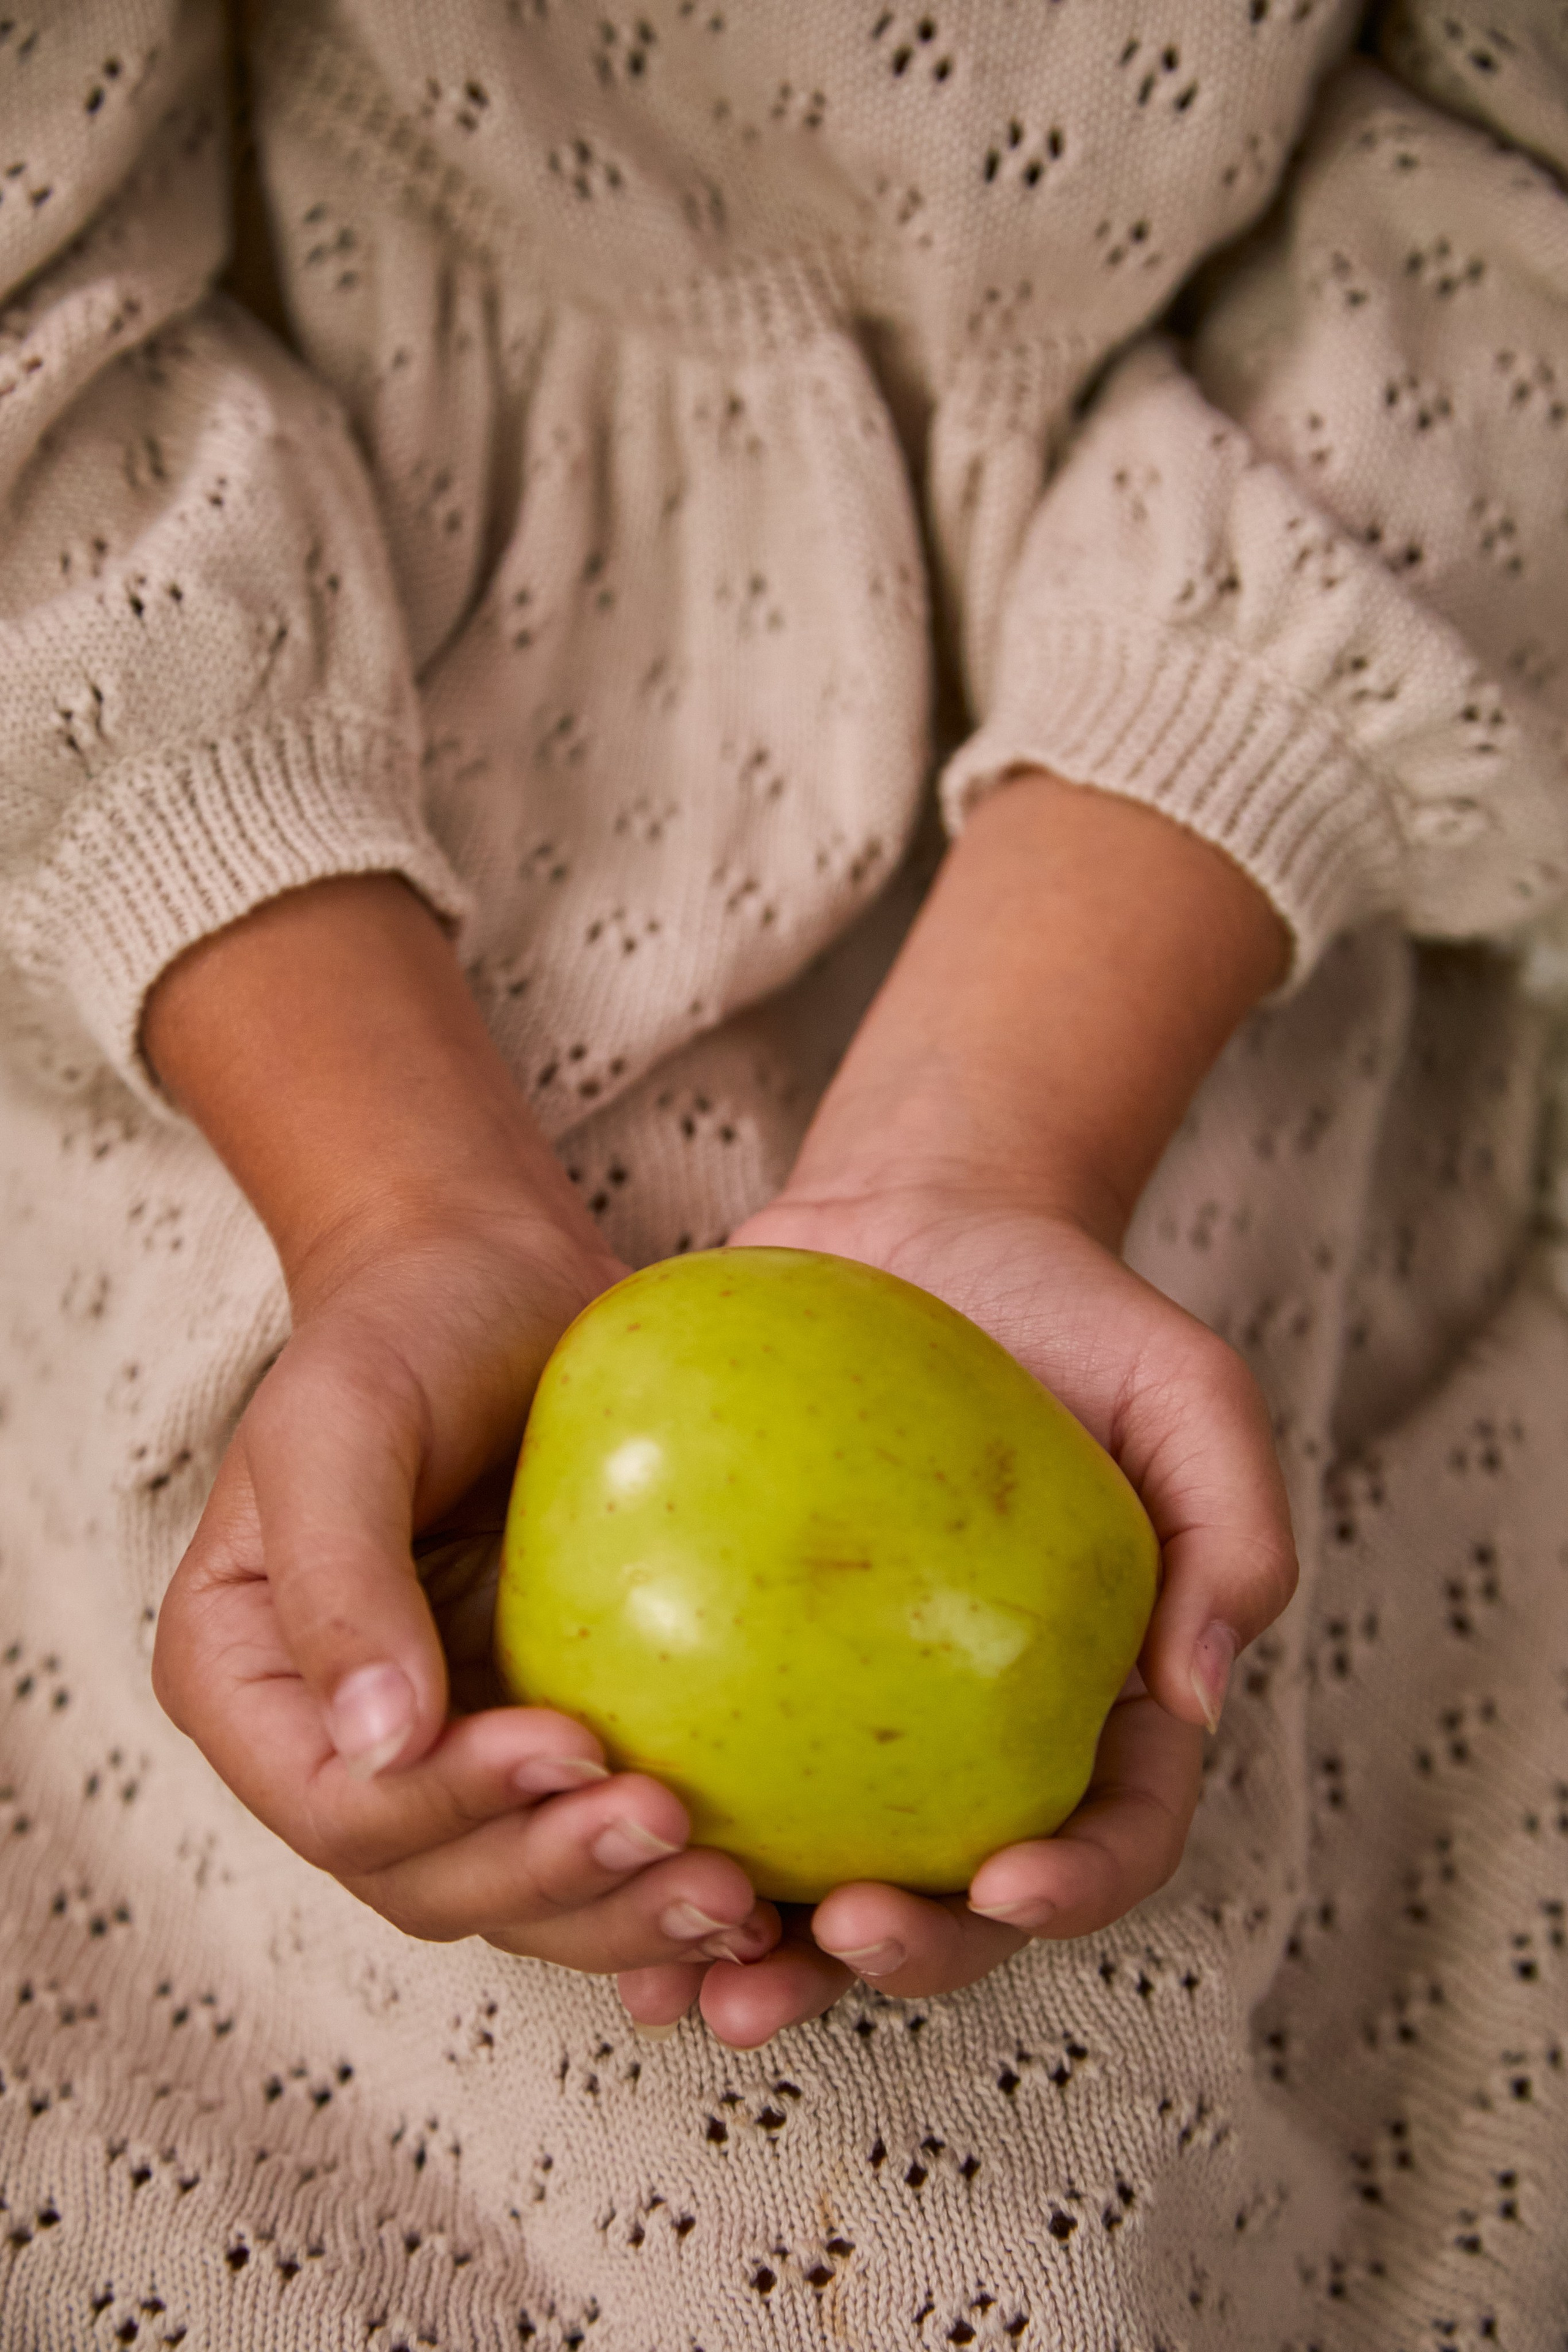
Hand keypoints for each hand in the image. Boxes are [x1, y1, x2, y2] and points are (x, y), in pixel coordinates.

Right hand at [143, 877, 778, 1980]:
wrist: (492, 1279)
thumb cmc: (403, 1329)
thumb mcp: (341, 1420)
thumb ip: (340, 1576)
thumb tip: (381, 1741)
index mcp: (251, 1683)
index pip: (336, 1806)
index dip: (449, 1807)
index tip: (570, 1744)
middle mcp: (339, 1743)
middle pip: (430, 1877)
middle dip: (552, 1879)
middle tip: (675, 1834)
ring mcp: (446, 1751)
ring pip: (517, 1892)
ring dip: (618, 1912)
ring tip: (731, 1893)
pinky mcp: (543, 1734)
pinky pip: (588, 1842)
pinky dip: (657, 1887)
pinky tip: (753, 1899)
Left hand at [618, 1181, 1291, 2043]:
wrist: (914, 1233)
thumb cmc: (1068, 1309)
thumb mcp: (1186, 1388)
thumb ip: (1234, 1526)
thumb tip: (1200, 1694)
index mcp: (1098, 1705)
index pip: (1112, 1837)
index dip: (1072, 1890)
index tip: (1005, 1882)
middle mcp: (974, 1739)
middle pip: (955, 1900)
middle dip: (899, 1958)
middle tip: (829, 1944)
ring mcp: (857, 1718)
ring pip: (815, 1881)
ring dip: (760, 1953)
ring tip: (690, 1985)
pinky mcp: (745, 1668)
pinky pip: (706, 1774)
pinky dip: (652, 1841)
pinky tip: (587, 1862)